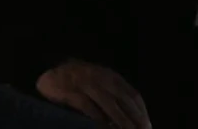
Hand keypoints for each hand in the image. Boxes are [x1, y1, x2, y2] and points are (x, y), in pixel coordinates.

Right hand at [36, 61, 150, 128]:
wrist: (50, 74)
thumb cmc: (77, 83)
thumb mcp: (99, 85)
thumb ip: (113, 97)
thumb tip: (128, 119)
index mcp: (111, 77)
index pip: (133, 95)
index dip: (141, 111)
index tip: (147, 125)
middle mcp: (102, 78)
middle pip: (124, 100)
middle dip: (135, 118)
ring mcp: (87, 83)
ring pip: (109, 103)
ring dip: (121, 120)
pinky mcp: (72, 91)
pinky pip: (88, 106)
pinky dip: (98, 118)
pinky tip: (105, 128)